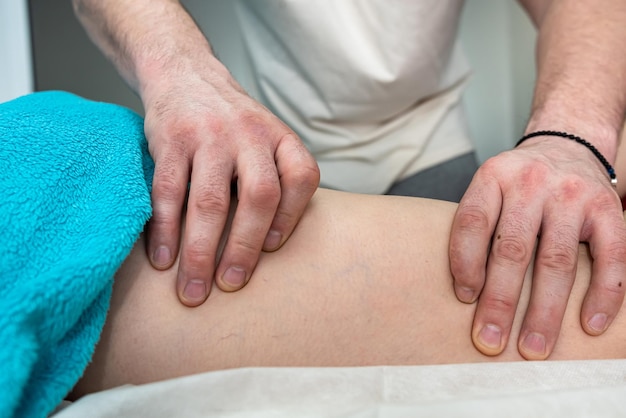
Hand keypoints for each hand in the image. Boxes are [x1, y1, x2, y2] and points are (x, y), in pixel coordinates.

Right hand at [143, 67, 319, 306]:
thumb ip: (275, 178)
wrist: (185, 74)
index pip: (301, 179)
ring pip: (209, 202)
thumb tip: (270, 248)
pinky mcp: (170, 140)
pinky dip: (164, 231)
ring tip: (192, 291)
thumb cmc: (231, 123)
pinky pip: (167, 192)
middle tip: (231, 285)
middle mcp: (249, 134)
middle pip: (259, 197)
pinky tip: (163, 260)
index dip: (291, 219)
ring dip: (200, 253)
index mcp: (280, 137)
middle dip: (245, 249)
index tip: (271, 252)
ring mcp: (209, 136)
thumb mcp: (266, 138)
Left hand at [449, 136, 625, 358]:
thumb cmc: (519, 183)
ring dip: (544, 311)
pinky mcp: (608, 209)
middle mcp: (531, 183)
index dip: (465, 265)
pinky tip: (590, 324)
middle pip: (512, 249)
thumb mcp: (490, 189)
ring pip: (556, 261)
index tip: (465, 300)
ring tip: (534, 347)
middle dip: (500, 302)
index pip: (472, 223)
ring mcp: (572, 195)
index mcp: (493, 178)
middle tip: (490, 341)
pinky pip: (611, 257)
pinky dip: (603, 294)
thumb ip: (479, 228)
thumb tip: (468, 295)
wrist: (567, 144)